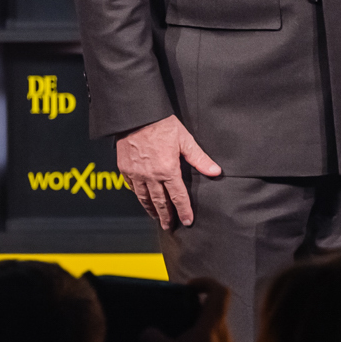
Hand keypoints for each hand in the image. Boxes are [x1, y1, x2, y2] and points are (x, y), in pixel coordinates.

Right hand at [115, 115, 221, 229]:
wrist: (137, 115)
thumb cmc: (161, 124)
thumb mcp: (185, 140)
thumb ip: (199, 158)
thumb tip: (215, 171)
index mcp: (168, 170)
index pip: (178, 197)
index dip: (183, 211)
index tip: (187, 221)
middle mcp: (151, 176)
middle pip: (160, 202)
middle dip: (166, 216)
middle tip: (169, 226)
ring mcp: (136, 174)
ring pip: (144, 198)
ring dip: (151, 210)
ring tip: (156, 217)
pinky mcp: (125, 169)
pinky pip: (132, 187)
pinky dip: (138, 196)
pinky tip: (142, 198)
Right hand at [139, 277, 234, 341]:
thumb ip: (154, 341)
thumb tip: (146, 333)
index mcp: (214, 324)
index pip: (219, 290)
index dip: (204, 282)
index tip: (187, 288)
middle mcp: (223, 333)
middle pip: (211, 310)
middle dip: (191, 311)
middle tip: (173, 318)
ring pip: (210, 330)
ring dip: (193, 332)